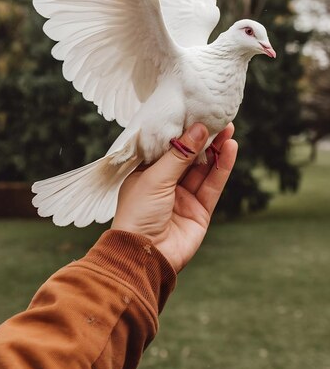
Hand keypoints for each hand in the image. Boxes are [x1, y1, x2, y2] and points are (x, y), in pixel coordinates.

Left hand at [111, 122, 237, 271]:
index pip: (167, 146)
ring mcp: (184, 197)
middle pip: (189, 155)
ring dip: (216, 149)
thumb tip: (198, 129)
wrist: (144, 255)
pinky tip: (230, 149)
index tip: (197, 113)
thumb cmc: (137, 214)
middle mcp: (166, 183)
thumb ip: (179, 154)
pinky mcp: (200, 211)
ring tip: (228, 129)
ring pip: (204, 168)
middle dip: (203, 137)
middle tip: (218, 117)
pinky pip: (213, 185)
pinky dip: (223, 167)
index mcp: (147, 172)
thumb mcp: (155, 178)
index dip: (182, 131)